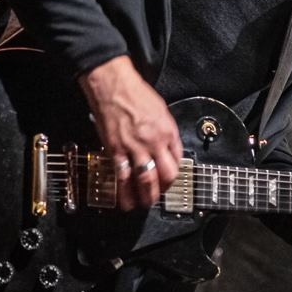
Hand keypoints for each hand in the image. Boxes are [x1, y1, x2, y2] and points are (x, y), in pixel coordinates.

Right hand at [78, 55, 183, 210]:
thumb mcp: (161, 110)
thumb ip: (165, 131)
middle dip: (163, 189)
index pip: (178, 159)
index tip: (169, 179)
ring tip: (143, 204)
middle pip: (165, 175)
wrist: (114, 86)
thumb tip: (167, 147)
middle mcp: (154, 142)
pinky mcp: (116, 150)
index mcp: (167, 131)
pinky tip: (124, 200)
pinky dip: (124, 191)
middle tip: (158, 196)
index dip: (174, 173)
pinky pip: (122, 176)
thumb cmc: (136, 93)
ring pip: (144, 180)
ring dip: (145, 196)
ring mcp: (135, 148)